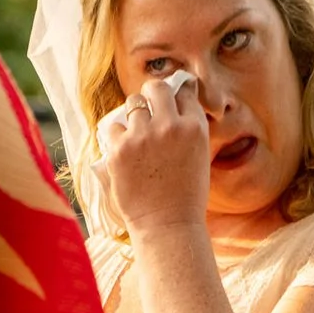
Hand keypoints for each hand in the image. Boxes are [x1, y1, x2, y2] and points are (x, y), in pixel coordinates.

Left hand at [94, 74, 209, 238]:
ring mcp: (143, 135)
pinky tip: (125, 149)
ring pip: (133, 103)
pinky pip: (114, 126)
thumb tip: (172, 105)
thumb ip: (187, 129)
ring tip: (137, 132)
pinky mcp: (120, 148)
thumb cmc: (186, 195)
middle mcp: (170, 126)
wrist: (167, 224)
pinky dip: (118, 135)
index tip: (171, 99)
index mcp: (195, 127)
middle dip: (152, 94)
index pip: (184, 91)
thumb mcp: (199, 155)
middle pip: (156, 88)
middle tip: (149, 105)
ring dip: (134, 114)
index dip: (177, 94)